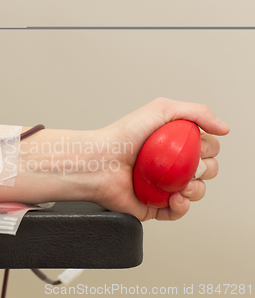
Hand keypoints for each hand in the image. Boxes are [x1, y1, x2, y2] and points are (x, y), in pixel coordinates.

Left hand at [94, 98, 228, 220]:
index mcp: (174, 144)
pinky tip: (176, 198)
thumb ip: (196, 112)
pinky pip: (176, 212)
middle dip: (207, 170)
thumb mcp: (161, 109)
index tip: (199, 146)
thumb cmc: (123, 135)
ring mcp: (162, 186)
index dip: (209, 149)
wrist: (99, 161)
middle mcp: (170, 166)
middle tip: (191, 166)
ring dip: (197, 190)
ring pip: (195, 192)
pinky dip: (182, 207)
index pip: (206, 149)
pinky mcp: (153, 206)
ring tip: (182, 185)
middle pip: (206, 171)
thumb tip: (223, 129)